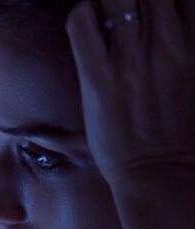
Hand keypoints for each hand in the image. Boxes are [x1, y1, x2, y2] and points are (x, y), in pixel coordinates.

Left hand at [67, 0, 194, 186]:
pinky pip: (80, 22)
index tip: (153, 8)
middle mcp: (167, 43)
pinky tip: (88, 25)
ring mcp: (131, 59)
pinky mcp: (98, 78)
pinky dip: (82, 13)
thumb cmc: (188, 128)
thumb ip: (188, 42)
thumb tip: (178, 25)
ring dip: (109, 2)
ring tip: (109, 15)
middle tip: (128, 11)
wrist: (165, 175)